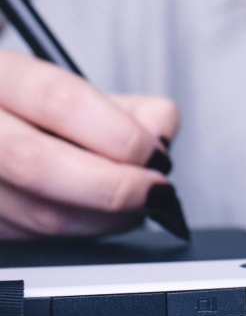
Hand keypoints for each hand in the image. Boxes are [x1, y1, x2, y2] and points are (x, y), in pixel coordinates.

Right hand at [0, 51, 179, 239]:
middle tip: (156, 191)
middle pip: (38, 163)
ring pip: (37, 214)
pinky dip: (83, 233)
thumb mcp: (88, 90)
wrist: (2, 130)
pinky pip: (35, 239)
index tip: (158, 156)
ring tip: (138, 206)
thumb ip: (135, 109)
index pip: (61, 101)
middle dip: (114, 186)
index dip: (120, 134)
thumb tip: (159, 142)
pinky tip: (101, 217)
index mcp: (1, 75)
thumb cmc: (45, 113)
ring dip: (106, 219)